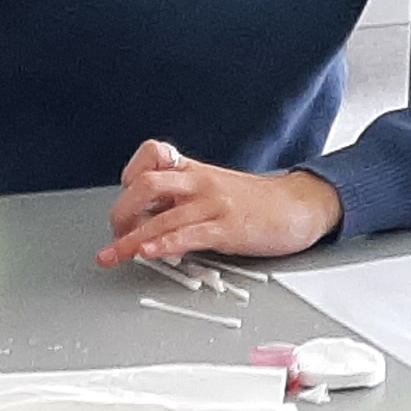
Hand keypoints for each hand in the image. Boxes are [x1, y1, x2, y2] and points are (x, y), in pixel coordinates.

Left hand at [94, 141, 342, 271]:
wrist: (298, 207)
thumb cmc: (256, 204)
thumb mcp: (214, 190)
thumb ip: (182, 201)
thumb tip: (148, 222)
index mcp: (194, 171)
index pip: (151, 154)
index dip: (130, 176)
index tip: (124, 201)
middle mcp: (200, 182)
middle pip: (146, 184)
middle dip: (121, 211)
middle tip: (113, 234)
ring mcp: (213, 204)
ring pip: (162, 217)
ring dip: (131, 240)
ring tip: (113, 255)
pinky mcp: (227, 228)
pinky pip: (189, 235)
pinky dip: (164, 245)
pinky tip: (149, 253)